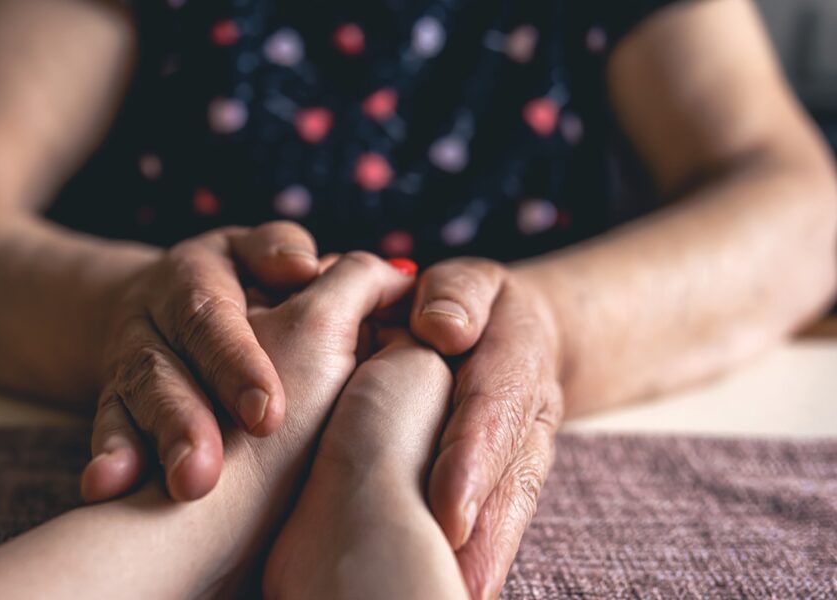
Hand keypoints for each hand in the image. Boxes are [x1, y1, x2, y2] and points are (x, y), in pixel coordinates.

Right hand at [81, 221, 321, 502]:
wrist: (150, 302)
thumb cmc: (229, 280)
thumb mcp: (247, 250)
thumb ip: (276, 249)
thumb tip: (305, 268)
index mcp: (190, 283)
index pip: (211, 321)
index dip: (236, 366)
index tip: (267, 416)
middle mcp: (149, 325)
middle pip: (162, 372)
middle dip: (183, 423)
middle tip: (204, 474)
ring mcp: (125, 368)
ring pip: (131, 406)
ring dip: (148, 448)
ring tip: (177, 488)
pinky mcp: (113, 404)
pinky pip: (107, 429)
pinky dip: (111, 459)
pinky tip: (108, 490)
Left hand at [409, 258, 564, 597]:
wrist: (521, 335)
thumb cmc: (476, 306)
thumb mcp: (470, 283)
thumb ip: (457, 295)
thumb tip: (440, 327)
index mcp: (515, 359)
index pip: (492, 408)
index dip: (472, 458)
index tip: (449, 508)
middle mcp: (527, 416)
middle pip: (510, 477)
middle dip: (486, 532)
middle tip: (453, 583)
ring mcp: (525, 453)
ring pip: (512, 509)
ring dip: (486, 559)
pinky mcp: (512, 482)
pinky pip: (502, 520)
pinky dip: (483, 560)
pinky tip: (457, 592)